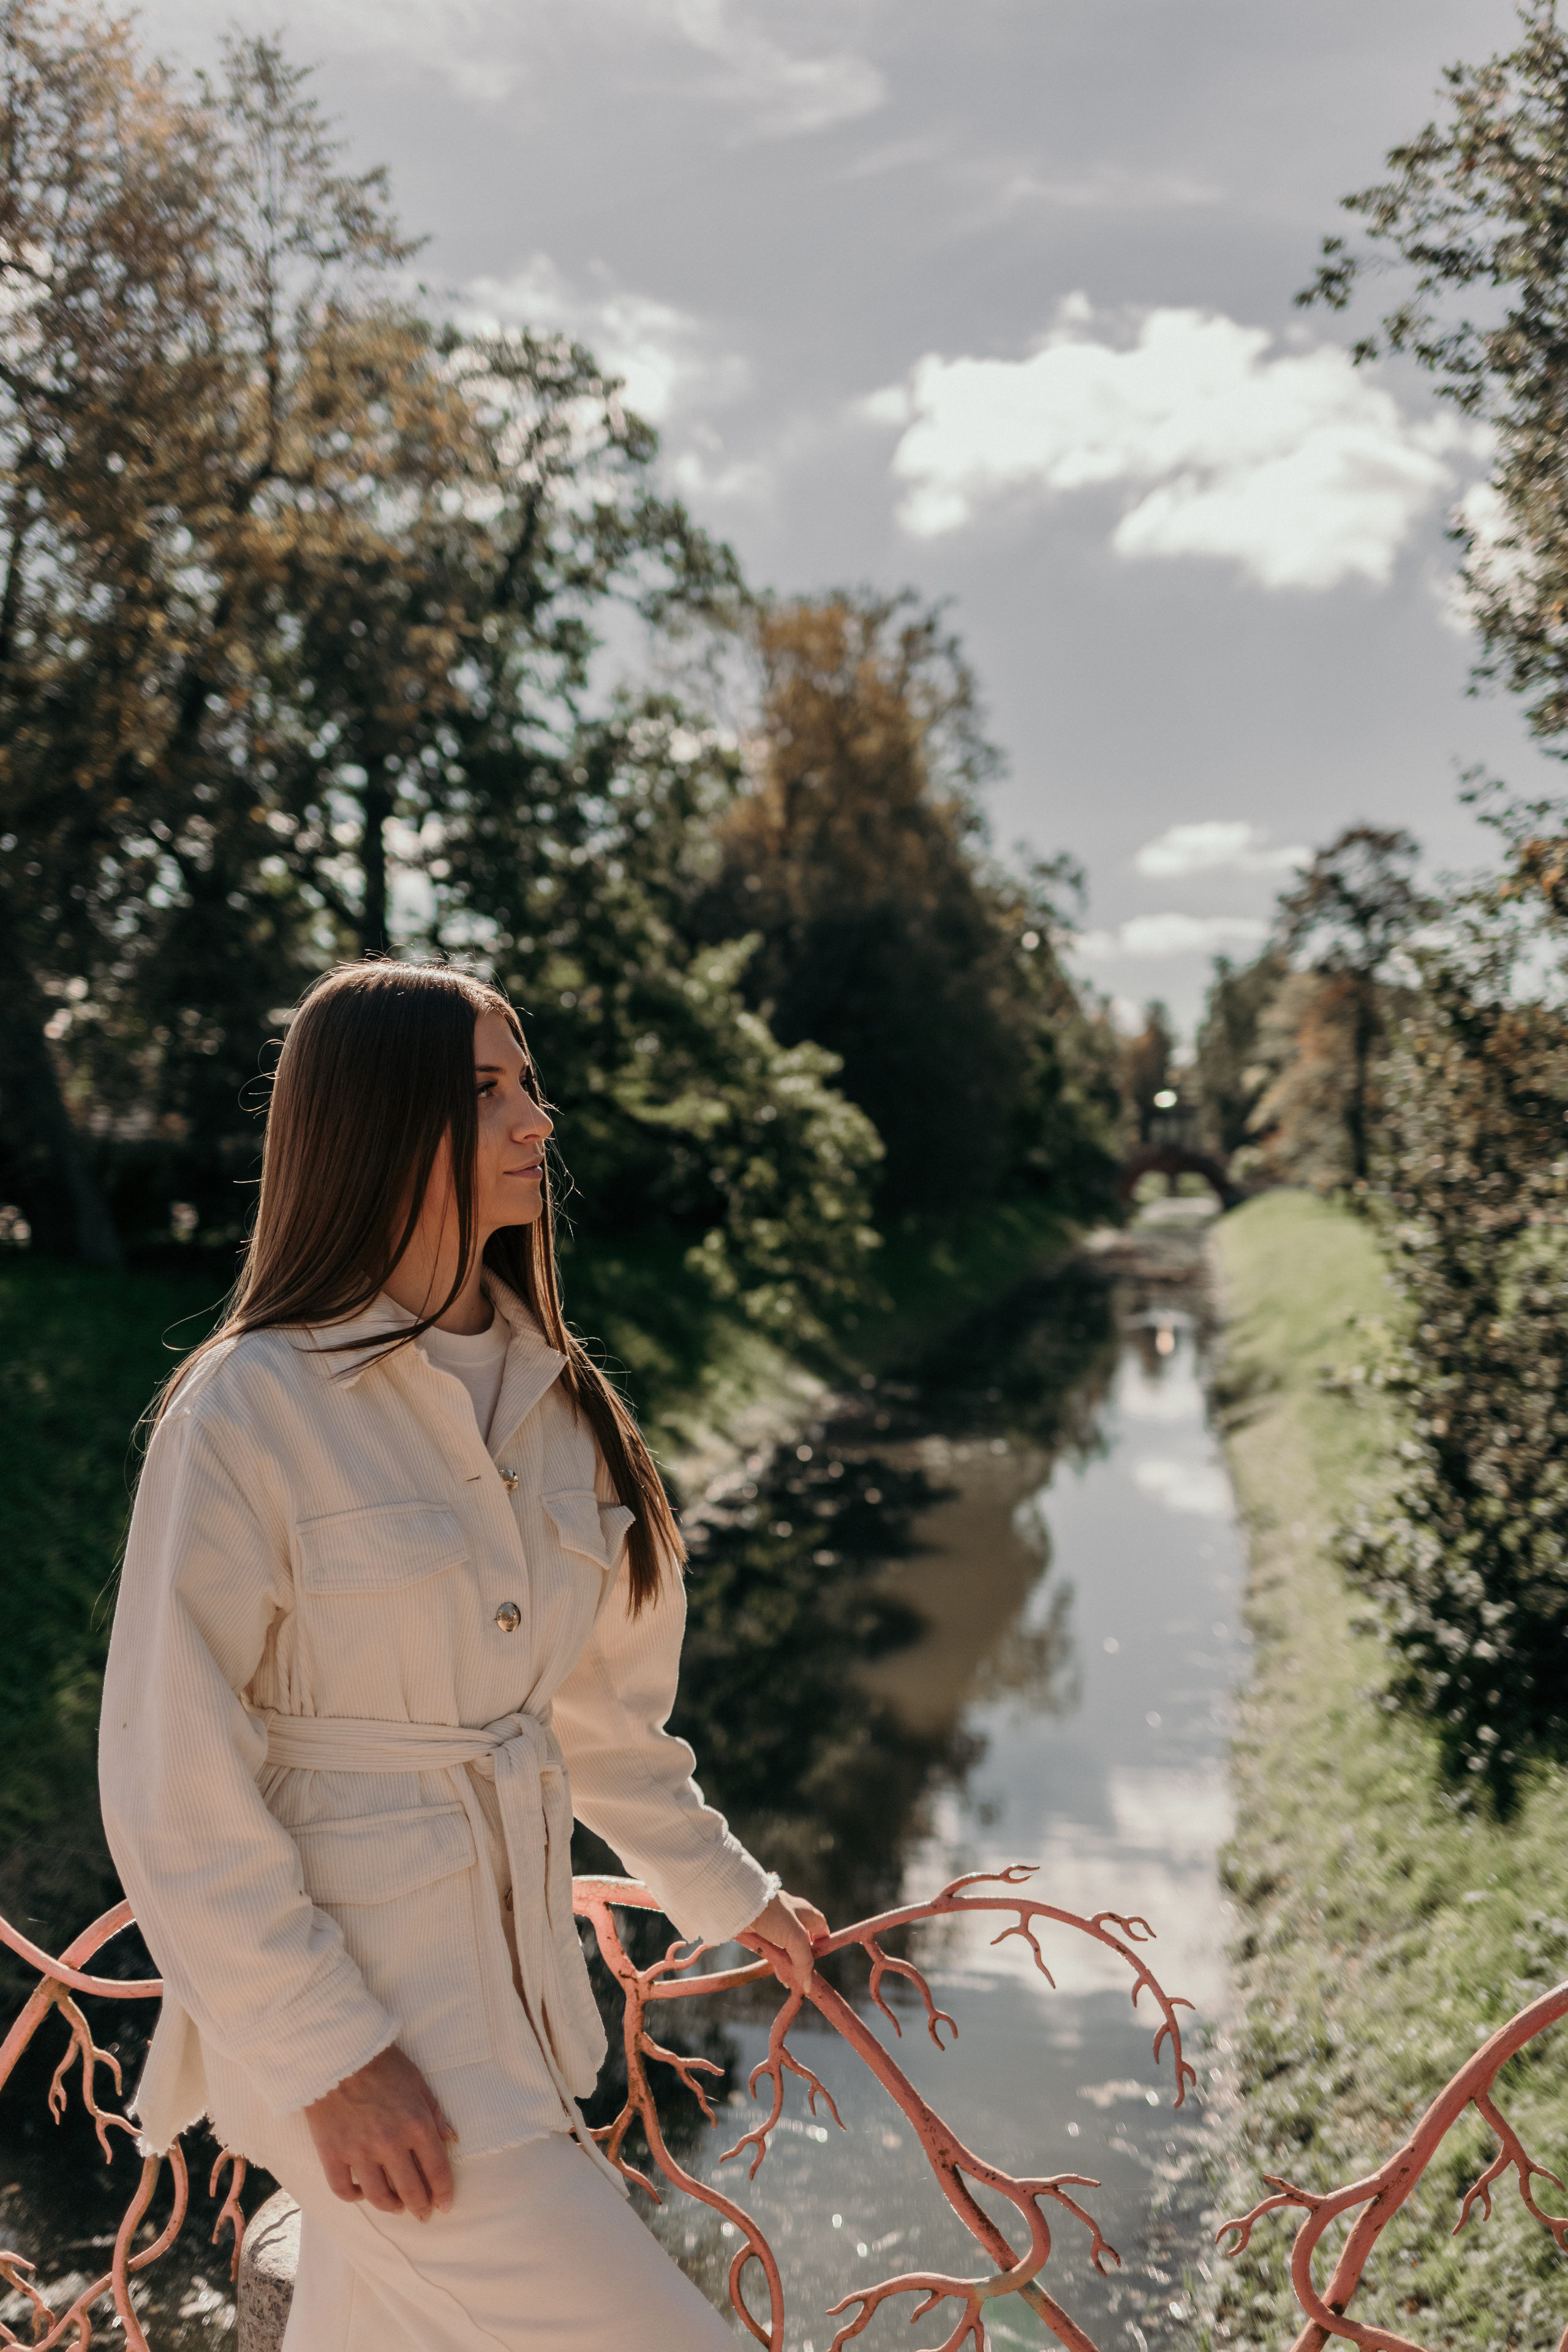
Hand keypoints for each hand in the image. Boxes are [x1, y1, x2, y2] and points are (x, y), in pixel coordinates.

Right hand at [303, 2044, 458, 2219]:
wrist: (337, 2053)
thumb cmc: (382, 2064)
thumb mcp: (417, 2081)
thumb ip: (435, 2113)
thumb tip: (452, 2140)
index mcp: (416, 2125)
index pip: (437, 2171)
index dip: (444, 2192)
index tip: (445, 2205)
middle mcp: (390, 2144)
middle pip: (411, 2190)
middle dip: (421, 2207)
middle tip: (424, 2214)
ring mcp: (359, 2152)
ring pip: (379, 2196)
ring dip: (391, 2207)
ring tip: (396, 2207)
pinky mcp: (332, 2154)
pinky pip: (343, 2189)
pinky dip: (354, 2197)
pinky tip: (362, 2193)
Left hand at [741, 1888, 830, 1995]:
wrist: (742, 1905)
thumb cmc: (773, 1915)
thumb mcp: (796, 1939)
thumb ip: (804, 1962)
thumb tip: (807, 1986)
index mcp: (806, 1913)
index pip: (821, 1928)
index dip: (821, 1944)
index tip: (819, 1960)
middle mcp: (792, 1917)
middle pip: (802, 1942)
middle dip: (802, 1961)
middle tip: (801, 1978)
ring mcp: (776, 1924)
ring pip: (785, 1948)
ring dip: (787, 1964)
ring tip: (786, 1980)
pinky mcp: (762, 1931)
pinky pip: (771, 1949)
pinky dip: (774, 1960)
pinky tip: (775, 1971)